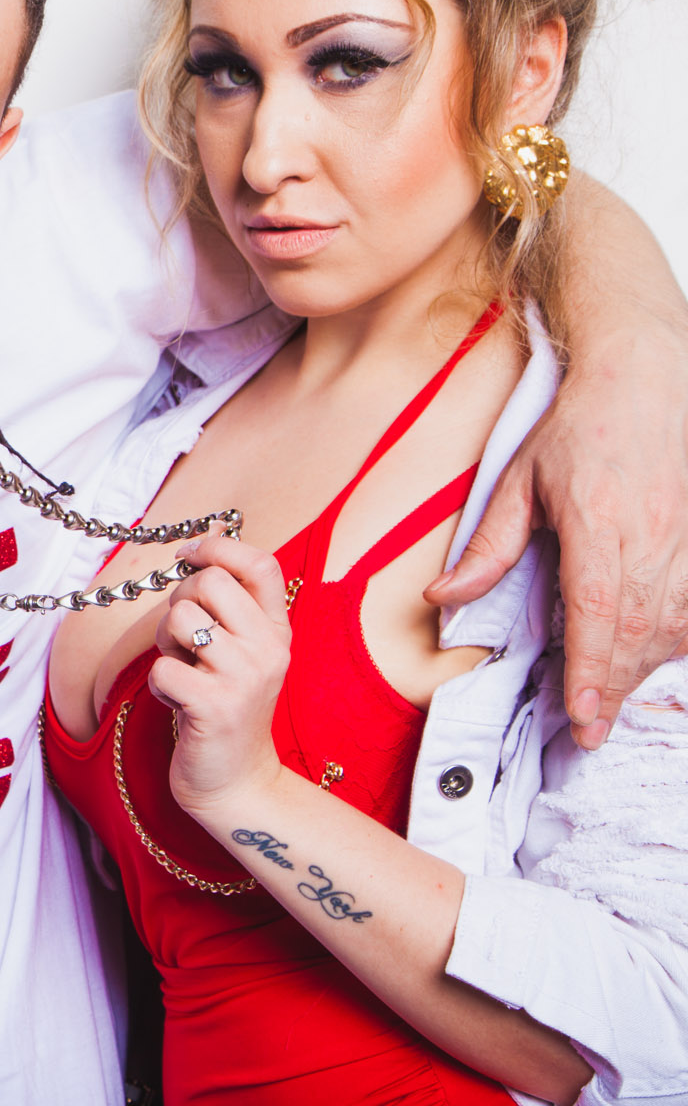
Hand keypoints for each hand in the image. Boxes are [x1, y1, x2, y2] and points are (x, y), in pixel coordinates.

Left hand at [148, 536, 291, 815]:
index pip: (261, 564)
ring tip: (184, 673)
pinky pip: (163, 668)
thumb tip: (196, 553)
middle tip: (182, 640)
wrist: (237, 781)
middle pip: (208, 582)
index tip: (189, 556)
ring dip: (166, 646)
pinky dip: (160, 685)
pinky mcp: (215, 706)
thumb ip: (227, 608)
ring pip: (179, 619)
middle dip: (178, 603)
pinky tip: (178, 703)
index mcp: (278, 630)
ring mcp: (245, 678)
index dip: (218, 547)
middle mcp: (270, 649)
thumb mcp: (240, 652)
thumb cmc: (225, 708)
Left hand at [428, 335, 687, 749]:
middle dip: (615, 687)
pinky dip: (680, 635)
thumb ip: (487, 545)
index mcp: (598, 521)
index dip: (593, 670)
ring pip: (677, 623)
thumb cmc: (578, 428)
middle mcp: (654, 534)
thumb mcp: (519, 480)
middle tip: (591, 730)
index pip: (599, 611)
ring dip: (645, 667)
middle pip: (640, 630)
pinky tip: (655, 654)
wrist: (647, 375)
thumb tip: (442, 596)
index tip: (583, 716)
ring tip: (612, 699)